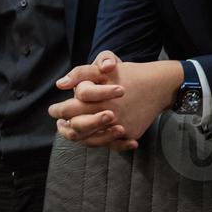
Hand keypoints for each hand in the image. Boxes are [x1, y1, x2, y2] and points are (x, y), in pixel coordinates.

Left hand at [50, 54, 182, 150]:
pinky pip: (110, 144)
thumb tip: (60, 85)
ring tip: (72, 131)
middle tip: (60, 123)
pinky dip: (99, 142)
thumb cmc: (129, 73)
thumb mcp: (104, 67)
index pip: (70, 109)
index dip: (58, 111)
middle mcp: (108, 115)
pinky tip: (91, 137)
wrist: (159, 85)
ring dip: (79, 136)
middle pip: (78, 127)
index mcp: (98, 99)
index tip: (52, 110)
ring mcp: (120, 127)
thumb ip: (80, 73)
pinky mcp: (130, 134)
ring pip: (92, 139)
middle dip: (65, 127)